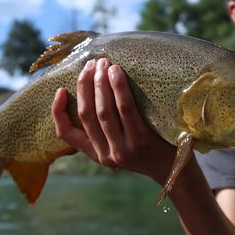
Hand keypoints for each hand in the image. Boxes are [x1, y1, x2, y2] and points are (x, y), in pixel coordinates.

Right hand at [51, 58, 174, 182]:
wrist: (177, 170)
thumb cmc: (149, 150)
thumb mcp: (121, 146)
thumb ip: (107, 130)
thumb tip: (94, 90)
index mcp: (97, 154)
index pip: (66, 134)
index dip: (58, 111)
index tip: (60, 90)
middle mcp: (107, 154)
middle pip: (87, 114)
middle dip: (85, 85)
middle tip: (91, 64)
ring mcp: (124, 148)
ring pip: (104, 110)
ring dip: (100, 83)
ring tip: (103, 63)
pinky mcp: (141, 141)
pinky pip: (126, 109)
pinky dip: (119, 88)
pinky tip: (117, 73)